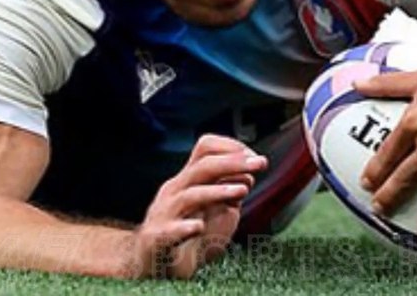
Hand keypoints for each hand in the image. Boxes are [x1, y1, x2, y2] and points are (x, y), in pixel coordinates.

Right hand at [129, 134, 266, 278]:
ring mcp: (164, 215)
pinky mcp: (156, 240)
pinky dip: (184, 228)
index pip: (206, 149)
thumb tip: (249, 173)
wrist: (156, 266)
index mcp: (188, 180)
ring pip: (188, 196)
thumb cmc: (190, 237)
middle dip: (233, 163)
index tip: (257, 159)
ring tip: (242, 191)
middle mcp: (175, 191)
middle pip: (202, 167)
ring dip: (217, 191)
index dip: (232, 149)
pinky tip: (198, 228)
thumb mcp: (217, 210)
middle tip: (260, 164)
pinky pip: (168, 231)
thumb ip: (230, 191)